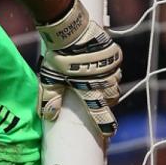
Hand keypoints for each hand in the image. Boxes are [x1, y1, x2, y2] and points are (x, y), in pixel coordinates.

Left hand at [36, 0, 121, 137]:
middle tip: (101, 101)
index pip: (99, 112)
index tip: (108, 133)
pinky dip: (110, 70)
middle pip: (112, 97)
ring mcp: (110, 67)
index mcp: (88, 89)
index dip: (104, 124)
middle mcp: (103, 80)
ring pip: (115, 82)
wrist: (69, 30)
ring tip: (100, 85)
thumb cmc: (58, 56)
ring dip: (109, 85)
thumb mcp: (49, 79)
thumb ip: (50, 98)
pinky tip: (102, 68)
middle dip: (108, 101)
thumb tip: (49, 116)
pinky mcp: (114, 53)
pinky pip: (116, 66)